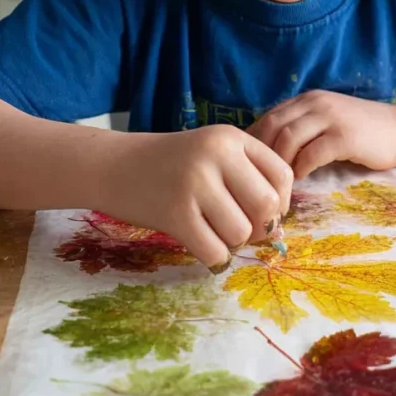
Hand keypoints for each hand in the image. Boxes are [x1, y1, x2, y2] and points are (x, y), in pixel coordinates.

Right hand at [98, 126, 292, 269]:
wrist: (114, 165)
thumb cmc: (171, 164)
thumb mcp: (212, 152)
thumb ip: (247, 176)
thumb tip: (278, 227)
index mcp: (231, 137)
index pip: (282, 175)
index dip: (281, 202)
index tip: (264, 212)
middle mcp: (216, 155)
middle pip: (267, 207)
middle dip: (260, 228)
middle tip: (240, 229)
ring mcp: (194, 183)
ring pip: (241, 233)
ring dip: (233, 244)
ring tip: (214, 233)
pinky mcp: (174, 214)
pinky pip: (215, 252)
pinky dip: (214, 258)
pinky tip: (202, 244)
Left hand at [248, 91, 395, 178]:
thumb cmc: (360, 132)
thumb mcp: (325, 122)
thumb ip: (300, 129)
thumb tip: (264, 153)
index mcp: (307, 99)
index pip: (268, 117)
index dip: (253, 142)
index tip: (247, 165)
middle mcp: (316, 103)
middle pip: (273, 126)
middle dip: (261, 155)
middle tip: (259, 179)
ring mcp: (331, 117)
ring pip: (289, 138)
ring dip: (279, 164)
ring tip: (279, 182)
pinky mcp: (345, 136)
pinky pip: (312, 153)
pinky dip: (301, 168)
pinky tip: (301, 178)